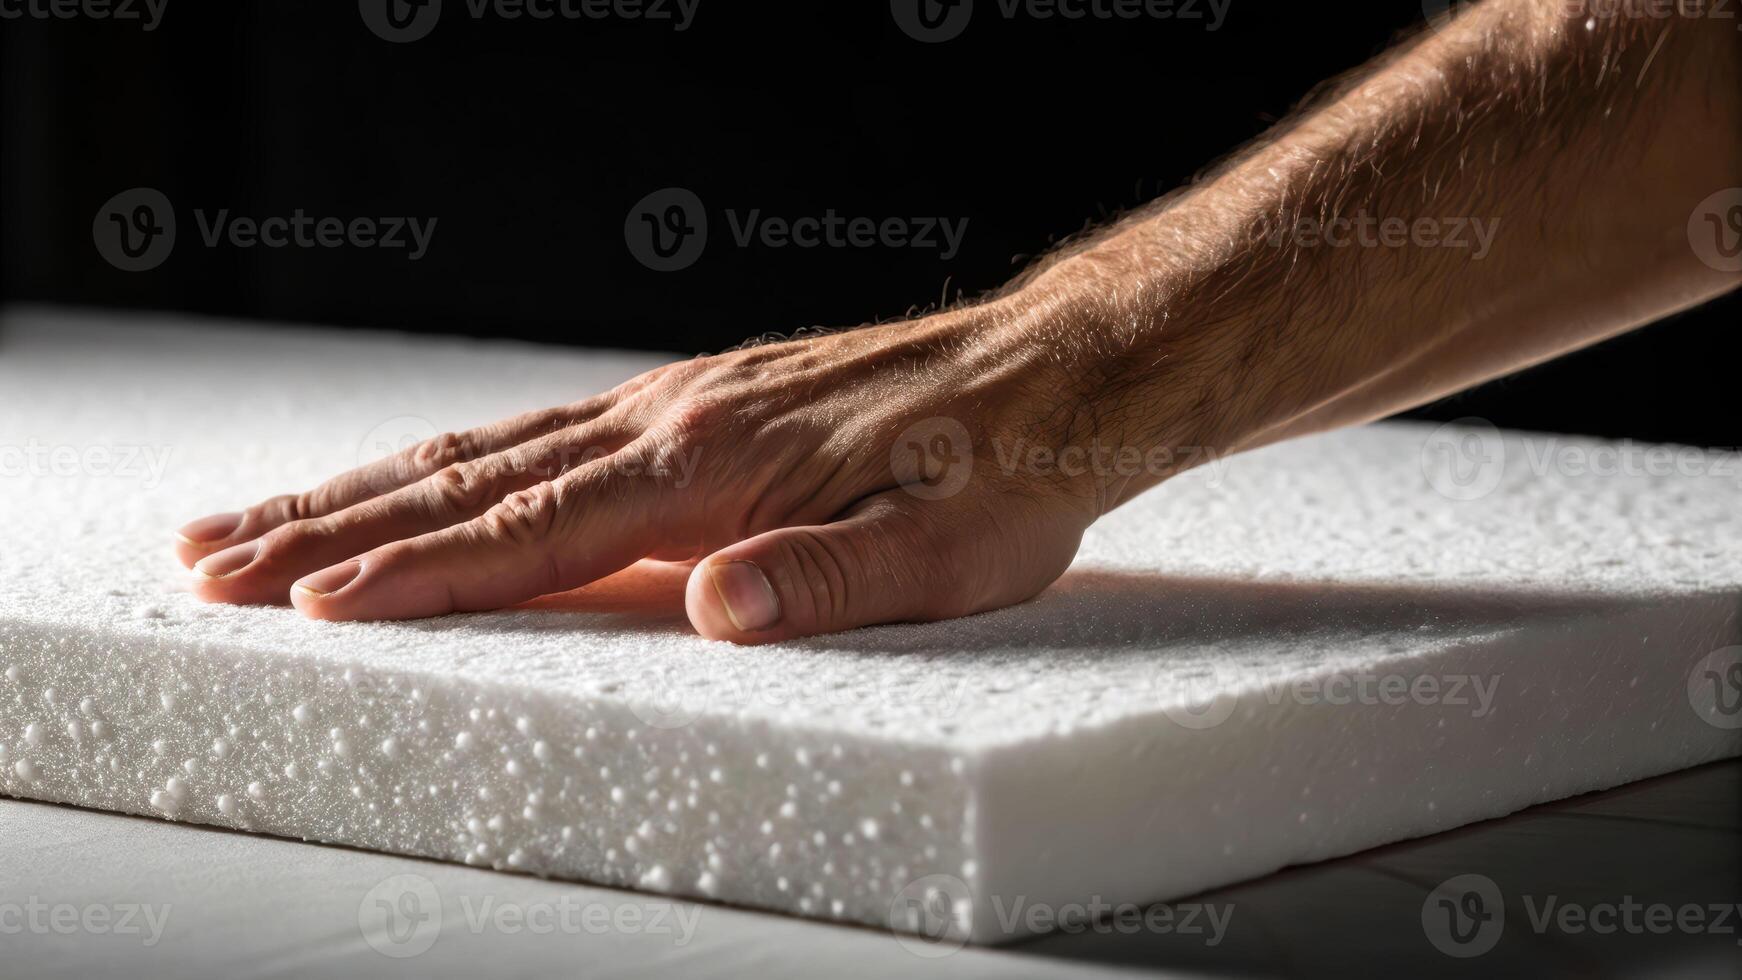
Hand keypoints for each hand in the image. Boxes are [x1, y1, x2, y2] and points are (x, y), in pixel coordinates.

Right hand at [174, 297, 1140, 642]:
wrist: (1055, 370)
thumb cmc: (1007, 469)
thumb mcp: (944, 553)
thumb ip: (822, 584)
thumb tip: (710, 611)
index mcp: (717, 466)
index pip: (537, 534)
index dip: (421, 576)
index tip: (315, 608)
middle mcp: (674, 420)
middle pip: (472, 481)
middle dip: (333, 529)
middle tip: (213, 562)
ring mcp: (678, 401)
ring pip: (488, 447)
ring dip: (362, 489)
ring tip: (261, 524)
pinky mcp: (697, 400)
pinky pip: (542, 430)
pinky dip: (451, 460)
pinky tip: (416, 480)